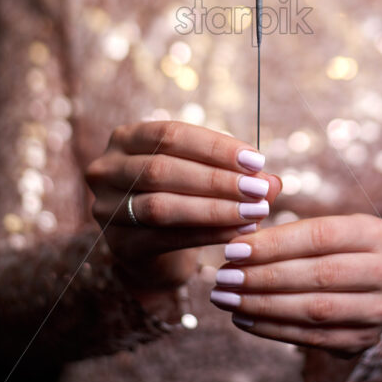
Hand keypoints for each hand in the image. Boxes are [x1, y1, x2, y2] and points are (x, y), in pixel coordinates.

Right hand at [85, 121, 282, 293]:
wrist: (151, 248)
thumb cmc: (181, 195)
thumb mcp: (201, 174)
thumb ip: (234, 172)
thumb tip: (275, 181)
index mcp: (126, 138)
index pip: (171, 133)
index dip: (215, 146)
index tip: (256, 160)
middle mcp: (106, 169)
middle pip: (164, 168)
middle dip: (218, 179)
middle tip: (260, 189)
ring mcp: (106, 209)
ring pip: (163, 205)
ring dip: (215, 208)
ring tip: (255, 211)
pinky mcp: (120, 245)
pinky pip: (168, 237)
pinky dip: (208, 234)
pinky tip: (240, 233)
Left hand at [210, 213, 381, 356]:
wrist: (369, 289)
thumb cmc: (333, 248)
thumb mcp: (325, 225)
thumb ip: (288, 216)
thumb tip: (246, 207)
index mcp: (376, 232)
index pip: (319, 236)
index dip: (273, 243)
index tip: (233, 249)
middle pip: (317, 274)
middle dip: (263, 276)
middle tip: (222, 276)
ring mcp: (381, 310)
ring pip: (314, 309)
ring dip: (263, 305)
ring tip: (227, 298)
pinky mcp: (365, 340)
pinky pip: (313, 337)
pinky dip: (273, 329)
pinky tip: (244, 320)